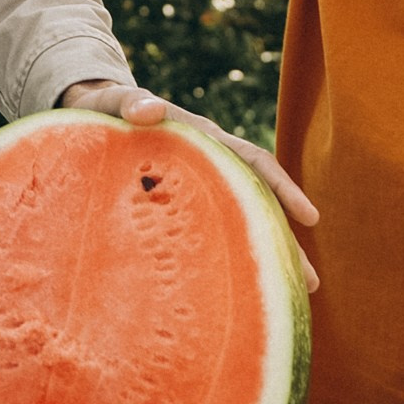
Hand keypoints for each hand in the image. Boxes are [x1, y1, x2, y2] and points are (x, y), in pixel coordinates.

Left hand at [57, 78, 319, 288]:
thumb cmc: (105, 110)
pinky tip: (236, 296)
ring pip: (241, 225)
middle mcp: (212, 167)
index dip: (284, 190)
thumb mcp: (114, 103)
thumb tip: (148, 110)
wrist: (90, 118)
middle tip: (312, 284)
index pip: (255, 164)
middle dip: (287, 243)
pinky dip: (229, 262)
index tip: (311, 218)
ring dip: (265, 259)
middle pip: (259, 205)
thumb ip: (131, 103)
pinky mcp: (180, 212)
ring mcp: (199, 191)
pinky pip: (212, 236)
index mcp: (205, 141)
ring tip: (289, 301)